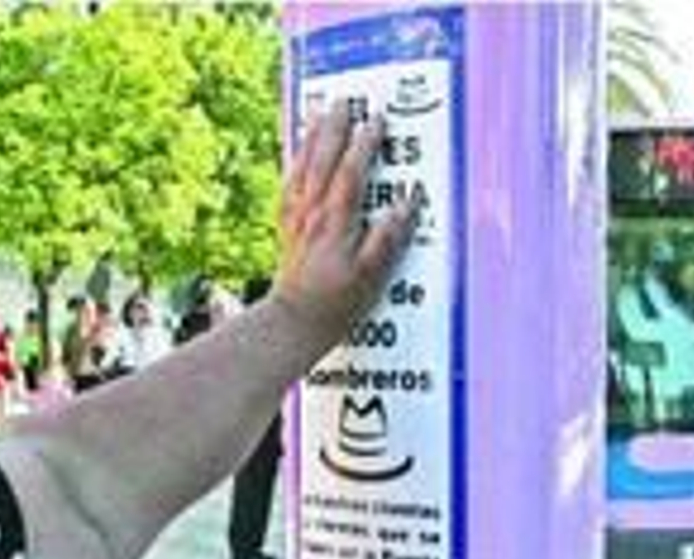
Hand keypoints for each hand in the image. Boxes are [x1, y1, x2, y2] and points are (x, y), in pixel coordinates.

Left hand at [273, 103, 417, 343]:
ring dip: (312, 138)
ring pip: (302, 168)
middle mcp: (313, 214)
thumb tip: (406, 202)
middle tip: (345, 101)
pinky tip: (297, 156)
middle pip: (323, 160)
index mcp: (337, 221)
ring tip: (319, 114)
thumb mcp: (372, 275)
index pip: (352, 172)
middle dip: (336, 128)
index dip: (365, 145)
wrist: (293, 322)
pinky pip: (289, 186)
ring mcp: (297, 220)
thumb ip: (388, 237)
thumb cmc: (335, 303)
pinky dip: (294, 164)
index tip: (377, 120)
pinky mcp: (287, 229)